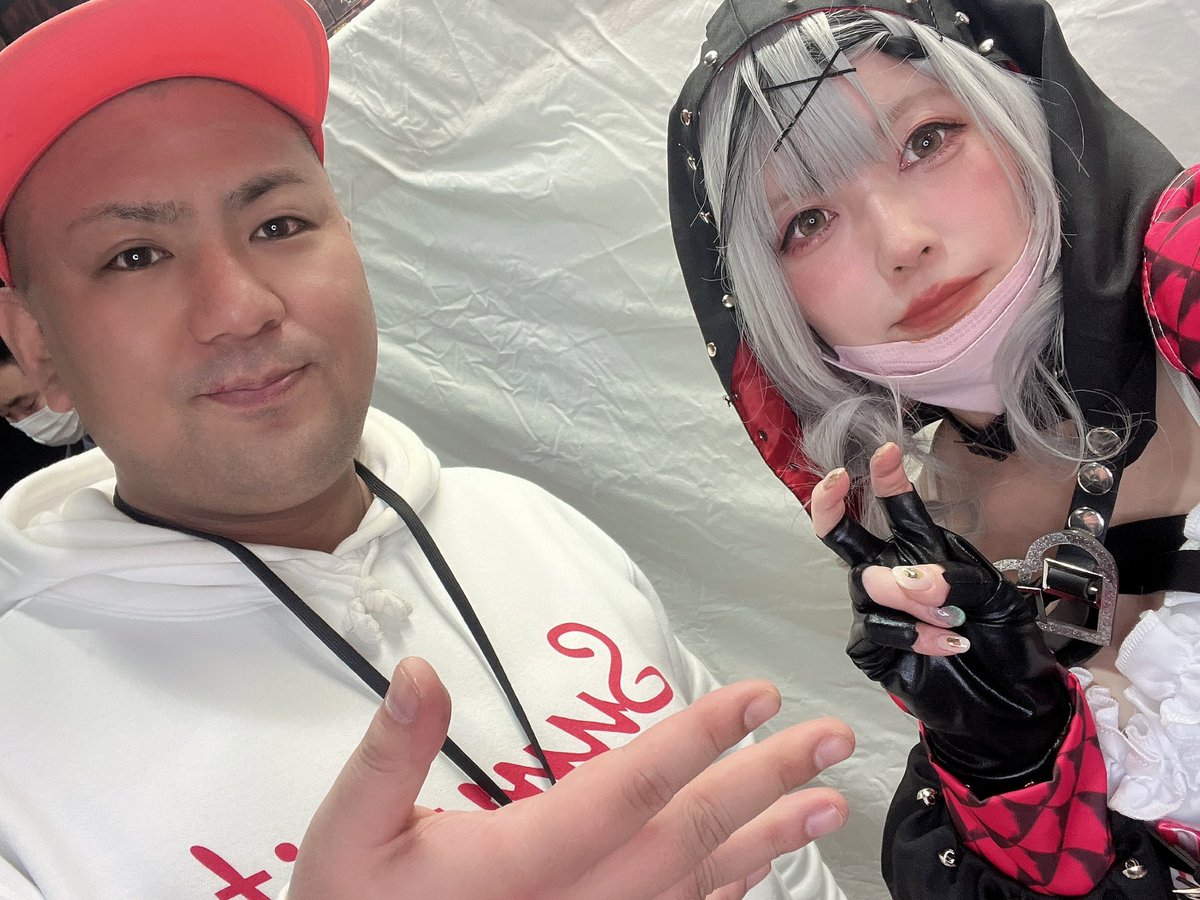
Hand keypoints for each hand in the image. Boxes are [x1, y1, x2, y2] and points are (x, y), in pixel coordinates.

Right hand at [289, 657, 852, 899]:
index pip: (628, 788)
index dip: (698, 737)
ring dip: (767, 842)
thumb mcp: (347, 833)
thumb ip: (389, 751)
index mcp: (521, 863)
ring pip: (697, 890)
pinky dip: (725, 897)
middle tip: (830, 741)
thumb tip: (421, 671)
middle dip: (765, 782)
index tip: (758, 696)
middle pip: (687, 836)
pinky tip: (758, 873)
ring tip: (825, 804)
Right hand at [810, 443, 1069, 793]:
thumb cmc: (1005, 638)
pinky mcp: (871, 648)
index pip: (896, 508)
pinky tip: (948, 644)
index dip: (886, 478)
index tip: (887, 450)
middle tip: (835, 481)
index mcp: (922, 549)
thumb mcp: (998, 594)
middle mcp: (890, 572)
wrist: (1008, 701)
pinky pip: (877, 629)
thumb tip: (912, 580)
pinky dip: (914, 635)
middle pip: (843, 535)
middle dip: (830, 504)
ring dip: (913, 600)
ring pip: (869, 586)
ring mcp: (876, 610)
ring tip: (956, 620)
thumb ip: (956, 576)